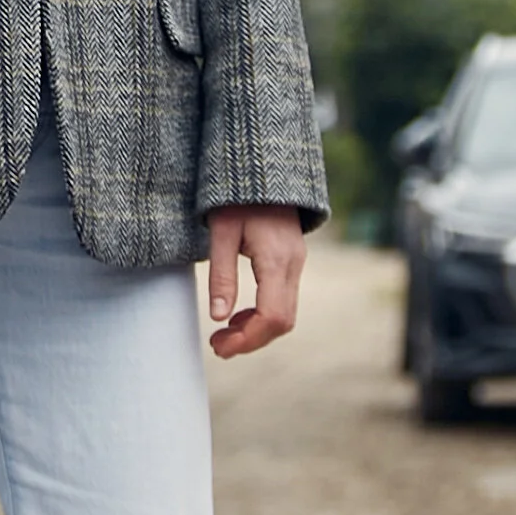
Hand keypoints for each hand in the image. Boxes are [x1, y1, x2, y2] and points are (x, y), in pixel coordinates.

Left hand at [206, 204, 305, 358]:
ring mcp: (297, 262)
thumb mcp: (221, 232)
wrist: (261, 168)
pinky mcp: (292, 261)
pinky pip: (284, 299)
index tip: (220, 346)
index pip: (273, 316)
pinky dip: (263, 314)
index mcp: (277, 259)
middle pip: (283, 321)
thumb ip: (222, 276)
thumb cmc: (236, 197)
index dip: (248, 340)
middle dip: (251, 340)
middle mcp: (294, 264)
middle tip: (218, 345)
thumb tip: (218, 317)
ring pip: (286, 313)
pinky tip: (239, 314)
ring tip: (224, 332)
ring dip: (257, 329)